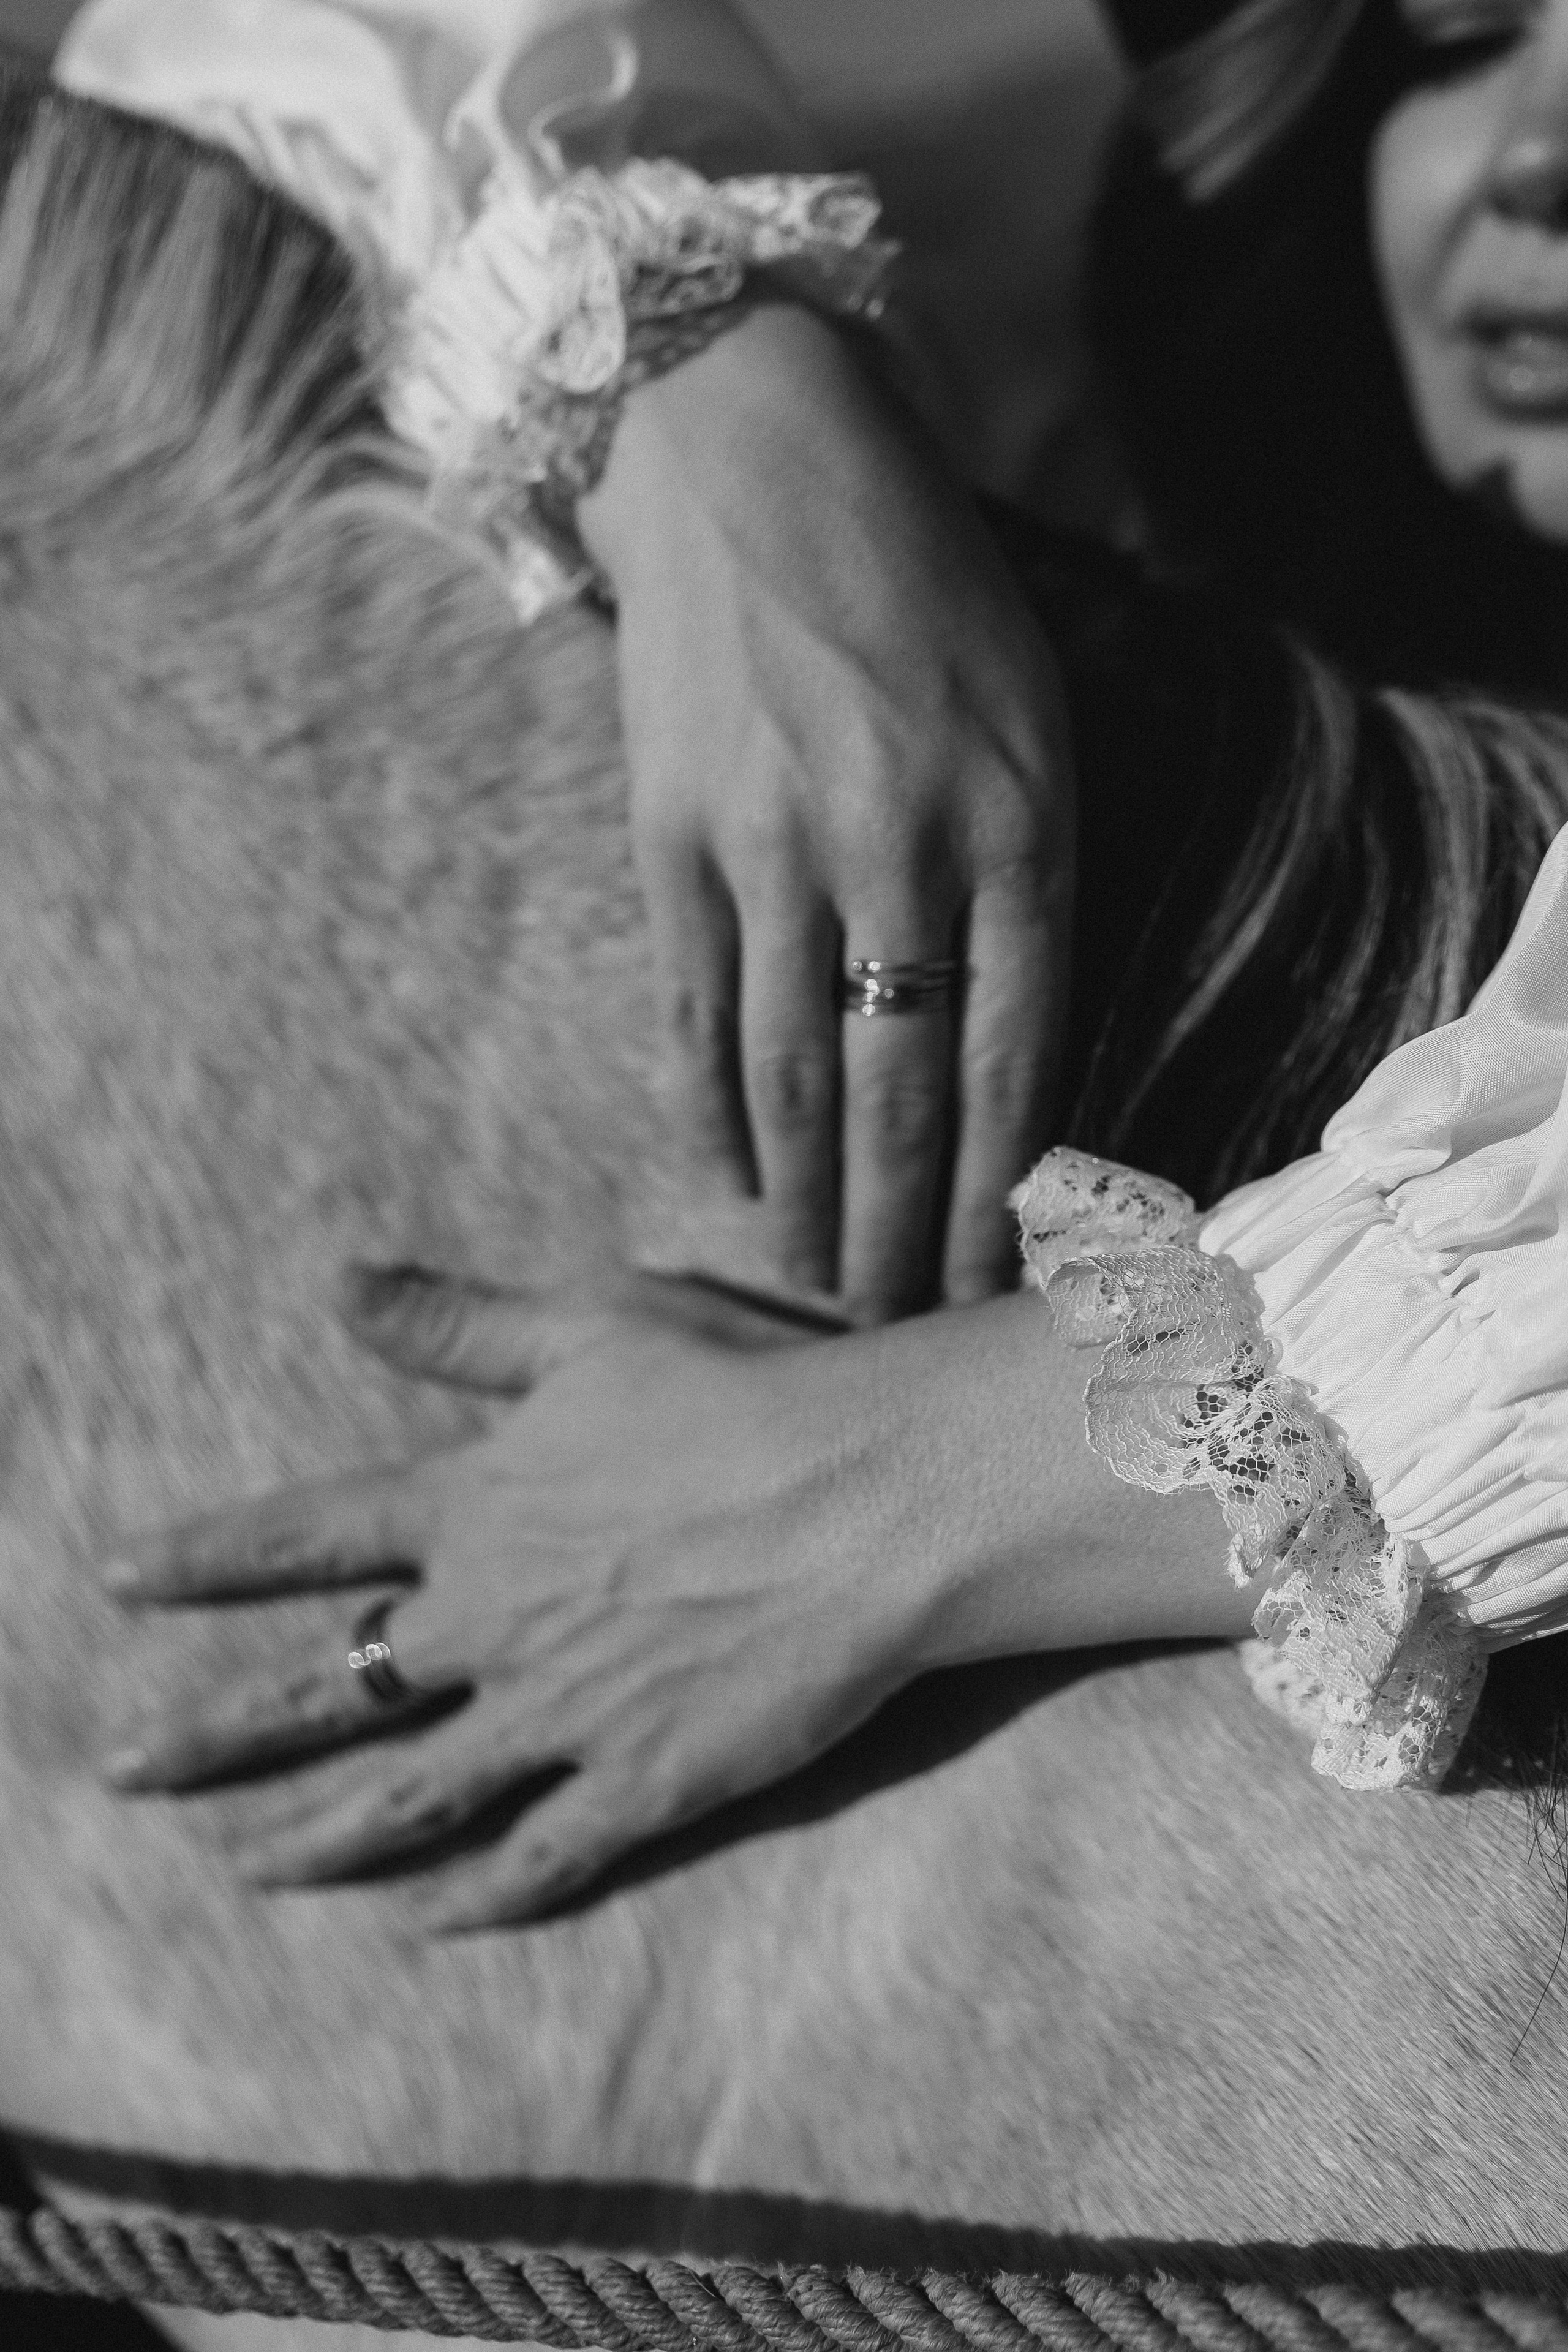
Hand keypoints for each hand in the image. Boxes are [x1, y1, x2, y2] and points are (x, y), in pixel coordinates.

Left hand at [98, 1264, 962, 1930]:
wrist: (866, 1501)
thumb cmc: (742, 1394)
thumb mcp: (591, 1327)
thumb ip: (463, 1323)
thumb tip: (344, 1287)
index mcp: (477, 1508)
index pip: (306, 1536)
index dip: (204, 1557)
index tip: (116, 1577)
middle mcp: (495, 1621)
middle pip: (329, 1688)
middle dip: (216, 1733)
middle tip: (126, 1769)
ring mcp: (563, 1715)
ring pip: (412, 1794)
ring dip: (318, 1836)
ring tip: (246, 1868)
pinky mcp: (644, 1783)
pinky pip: (541, 1858)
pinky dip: (476, 1898)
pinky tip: (425, 1923)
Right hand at [580, 305, 1073, 1321]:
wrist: (749, 453)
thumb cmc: (922, 583)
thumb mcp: (1035, 704)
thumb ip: (1033, 869)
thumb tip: (1009, 1046)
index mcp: (1014, 816)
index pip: (1020, 1052)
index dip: (1009, 1185)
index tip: (1002, 1271)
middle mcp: (895, 846)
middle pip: (904, 1091)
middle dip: (906, 1228)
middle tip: (902, 1322)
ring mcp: (770, 846)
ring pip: (792, 1073)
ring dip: (807, 1200)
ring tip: (819, 1286)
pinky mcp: (668, 839)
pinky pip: (691, 1013)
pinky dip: (711, 1112)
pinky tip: (730, 1186)